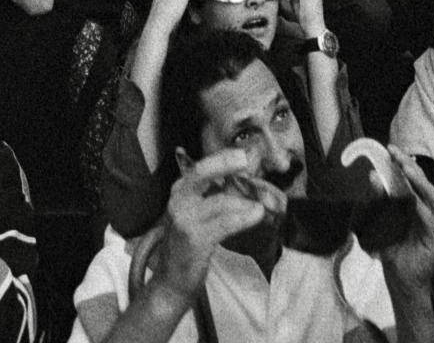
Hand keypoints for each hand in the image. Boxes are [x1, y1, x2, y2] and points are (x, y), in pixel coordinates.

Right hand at [155, 151, 269, 303]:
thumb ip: (211, 195)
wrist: (171, 278)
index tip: (241, 154)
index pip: (201, 167)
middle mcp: (179, 200)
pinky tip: (256, 214)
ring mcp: (185, 219)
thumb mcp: (194, 212)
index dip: (222, 158)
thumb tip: (242, 180)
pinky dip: (243, 217)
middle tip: (245, 159)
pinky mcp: (195, 239)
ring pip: (219, 201)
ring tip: (261, 202)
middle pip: (202, 173)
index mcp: (179, 190)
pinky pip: (224, 223)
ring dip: (244, 201)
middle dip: (225, 163)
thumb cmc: (187, 242)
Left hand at [377, 147, 433, 289]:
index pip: (410, 177)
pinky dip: (422, 207)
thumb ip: (377, 201)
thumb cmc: (391, 247)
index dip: (402, 161)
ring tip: (406, 169)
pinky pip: (430, 219)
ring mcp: (433, 221)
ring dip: (418, 181)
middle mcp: (425, 208)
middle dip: (409, 166)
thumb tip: (373, 176)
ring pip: (429, 195)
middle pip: (420, 181)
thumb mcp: (379, 221)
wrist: (400, 278)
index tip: (389, 148)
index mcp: (414, 201)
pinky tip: (413, 200)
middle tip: (396, 154)